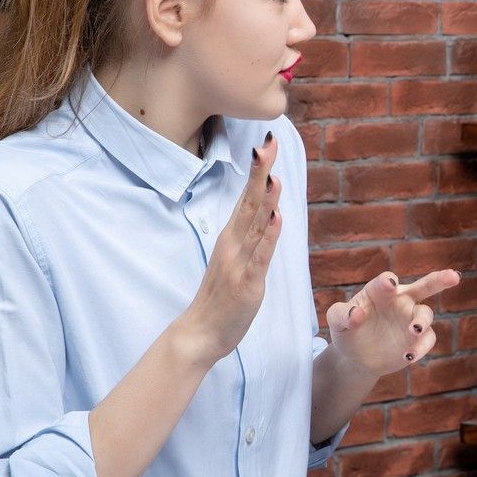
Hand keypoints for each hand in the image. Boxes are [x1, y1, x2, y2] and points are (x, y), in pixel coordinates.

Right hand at [177, 132, 281, 366]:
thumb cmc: (220, 297)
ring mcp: (238, 263)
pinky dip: (269, 237)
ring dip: (265, 199)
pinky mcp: (246, 284)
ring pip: (254, 225)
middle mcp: (233, 245)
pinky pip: (260, 257)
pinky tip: (276, 218)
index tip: (266, 144)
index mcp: (231, 238)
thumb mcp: (236, 260)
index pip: (246, 198)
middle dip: (260, 172)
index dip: (257, 171)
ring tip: (274, 173)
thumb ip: (250, 237)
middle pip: (249, 202)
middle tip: (268, 143)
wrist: (200, 332)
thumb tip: (267, 211)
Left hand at [326, 269, 462, 376]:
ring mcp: (411, 319)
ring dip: (422, 322)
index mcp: (380, 291)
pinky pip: (427, 340)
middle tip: (453, 276)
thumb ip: (342, 314)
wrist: (357, 356)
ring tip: (413, 331)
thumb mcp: (337, 320)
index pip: (386, 282)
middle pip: (424, 286)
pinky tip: (408, 356)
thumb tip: (356, 313)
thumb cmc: (347, 330)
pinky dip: (421, 347)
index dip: (387, 282)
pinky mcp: (417, 340)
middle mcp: (400, 301)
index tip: (389, 285)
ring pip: (426, 315)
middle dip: (440, 280)